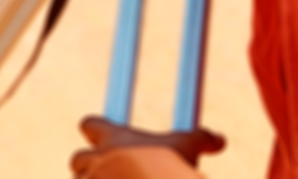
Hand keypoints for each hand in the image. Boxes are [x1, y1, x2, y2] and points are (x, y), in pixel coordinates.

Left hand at [70, 116, 224, 176]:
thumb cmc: (172, 166)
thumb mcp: (188, 146)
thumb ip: (202, 139)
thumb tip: (220, 140)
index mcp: (113, 138)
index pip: (90, 124)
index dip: (96, 131)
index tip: (102, 137)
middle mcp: (96, 159)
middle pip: (77, 160)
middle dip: (89, 168)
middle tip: (111, 175)